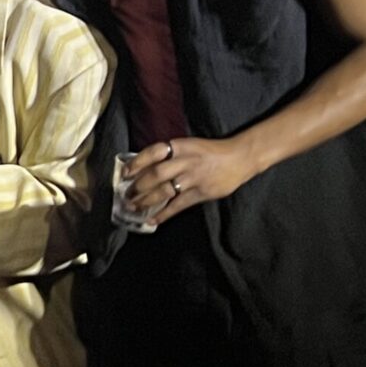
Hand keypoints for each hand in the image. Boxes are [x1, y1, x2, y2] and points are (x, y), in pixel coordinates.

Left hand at [119, 136, 259, 222]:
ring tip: (134, 207)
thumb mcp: (189, 146)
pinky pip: (179, 205)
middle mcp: (185, 161)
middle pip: (156, 173)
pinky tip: (152, 220)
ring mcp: (194, 178)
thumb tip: (144, 168)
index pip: (153, 152)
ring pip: (165, 190)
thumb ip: (170, 155)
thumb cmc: (211, 152)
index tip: (125, 172)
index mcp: (180, 146)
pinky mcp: (202, 193)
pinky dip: (164, 214)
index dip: (137, 162)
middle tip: (127, 194)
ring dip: (146, 201)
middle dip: (138, 185)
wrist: (240, 157)